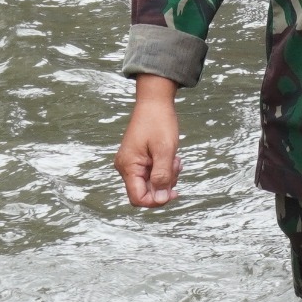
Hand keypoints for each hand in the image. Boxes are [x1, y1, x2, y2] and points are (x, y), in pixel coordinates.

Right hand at [115, 75, 181, 206]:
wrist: (155, 101)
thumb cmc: (159, 121)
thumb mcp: (165, 150)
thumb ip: (162, 176)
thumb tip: (161, 199)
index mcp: (128, 166)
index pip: (138, 198)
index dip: (156, 200)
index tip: (174, 191)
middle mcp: (125, 167)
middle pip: (145, 191)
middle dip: (164, 184)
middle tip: (175, 166)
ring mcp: (131, 163)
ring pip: (151, 183)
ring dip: (166, 175)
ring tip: (174, 159)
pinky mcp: (138, 159)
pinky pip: (152, 173)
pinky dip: (164, 169)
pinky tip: (172, 158)